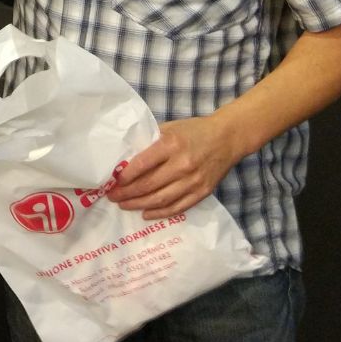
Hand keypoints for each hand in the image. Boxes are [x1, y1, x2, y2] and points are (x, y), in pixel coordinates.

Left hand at [106, 116, 236, 218]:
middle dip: (127, 193)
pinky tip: (146, 213)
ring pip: (161, 199)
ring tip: (124, 205)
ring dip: (139, 205)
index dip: (125, 176)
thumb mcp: (170, 128)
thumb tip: (126, 158)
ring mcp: (193, 181)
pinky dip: (160, 213)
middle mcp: (182, 164)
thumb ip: (150, 142)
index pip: (142, 164)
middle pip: (149, 185)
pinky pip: (178, 207)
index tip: (113, 181)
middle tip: (113, 196)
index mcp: (171, 144)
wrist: (227, 138)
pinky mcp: (202, 192)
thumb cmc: (194, 131)